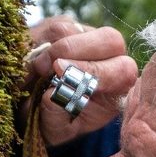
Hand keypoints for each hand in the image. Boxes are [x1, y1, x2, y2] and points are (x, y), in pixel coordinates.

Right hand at [21, 16, 137, 145]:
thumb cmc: (51, 123)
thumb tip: (52, 94)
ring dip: (53, 50)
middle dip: (76, 50)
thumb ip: (55, 116)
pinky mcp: (68, 28)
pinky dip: (42, 44)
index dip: (96, 70)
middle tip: (50, 68)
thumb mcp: (53, 130)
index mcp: (116, 90)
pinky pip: (56, 26)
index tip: (63, 75)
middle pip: (111, 39)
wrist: (31, 110)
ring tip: (38, 71)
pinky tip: (36, 64)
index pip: (124, 70)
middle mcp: (110, 60)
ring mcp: (90, 40)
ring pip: (76, 29)